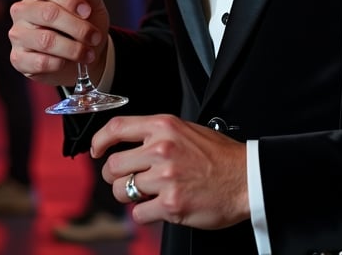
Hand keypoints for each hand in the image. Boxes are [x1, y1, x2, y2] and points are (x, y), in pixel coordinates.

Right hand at [8, 0, 109, 86]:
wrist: (84, 55)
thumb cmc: (84, 22)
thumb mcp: (93, 3)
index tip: (88, 11)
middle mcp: (22, 9)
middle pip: (48, 13)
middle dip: (77, 27)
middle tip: (95, 37)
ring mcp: (17, 34)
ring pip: (45, 40)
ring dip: (73, 49)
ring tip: (89, 53)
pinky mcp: (18, 58)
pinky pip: (40, 62)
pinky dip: (60, 63)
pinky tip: (68, 62)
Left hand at [92, 114, 248, 229]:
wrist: (245, 178)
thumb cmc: (218, 156)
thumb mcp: (187, 130)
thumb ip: (157, 134)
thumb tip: (128, 144)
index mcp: (164, 127)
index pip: (118, 127)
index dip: (99, 140)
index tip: (95, 150)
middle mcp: (161, 149)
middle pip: (113, 165)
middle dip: (115, 176)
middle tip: (127, 180)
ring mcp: (165, 177)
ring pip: (122, 191)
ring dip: (130, 196)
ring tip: (146, 193)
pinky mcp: (170, 204)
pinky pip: (139, 213)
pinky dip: (146, 213)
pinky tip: (160, 206)